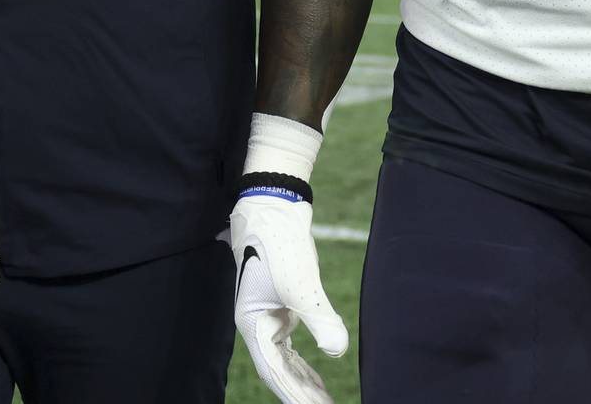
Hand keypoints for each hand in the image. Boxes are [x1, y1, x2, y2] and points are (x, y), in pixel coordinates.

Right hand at [230, 192, 347, 403]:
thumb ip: (320, 318)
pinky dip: (304, 362)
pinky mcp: (282, 304)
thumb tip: (338, 351)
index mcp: (251, 323)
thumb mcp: (301, 282)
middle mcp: (257, 324)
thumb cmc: (279, 243)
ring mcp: (268, 315)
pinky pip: (291, 344)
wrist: (274, 206)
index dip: (295, 394)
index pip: (274, 371)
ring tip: (324, 400)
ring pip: (285, 360)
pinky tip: (317, 374)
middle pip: (279, 370)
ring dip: (303, 381)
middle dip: (301, 393)